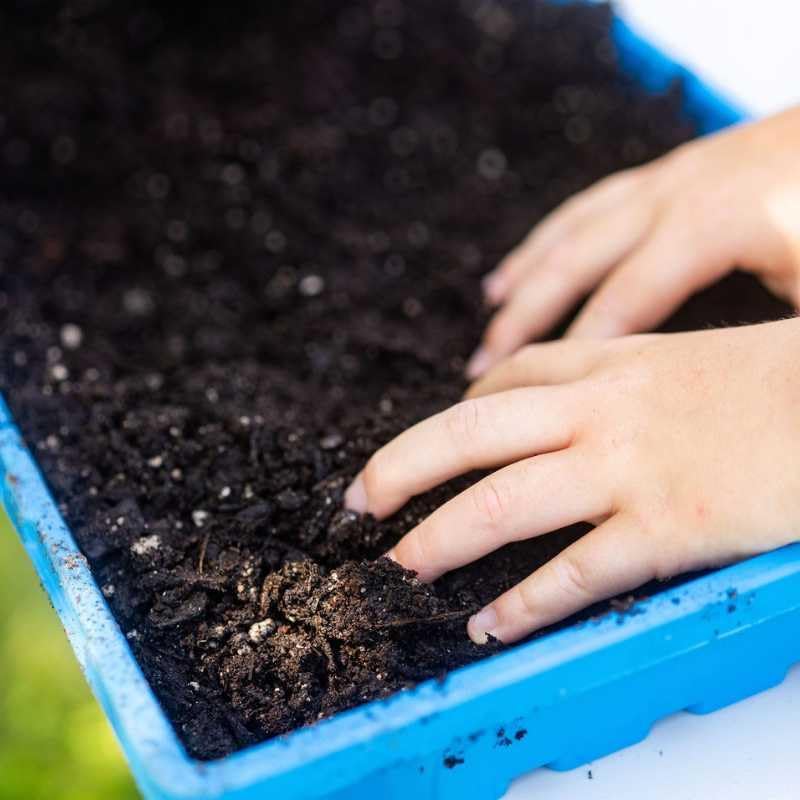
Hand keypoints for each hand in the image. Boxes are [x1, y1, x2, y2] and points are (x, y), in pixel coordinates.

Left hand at [346, 319, 799, 642]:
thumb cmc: (779, 381)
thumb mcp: (685, 358)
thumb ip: (622, 378)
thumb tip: (574, 403)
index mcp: (610, 364)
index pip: (505, 380)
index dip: (453, 411)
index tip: (422, 443)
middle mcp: (601, 412)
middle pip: (469, 434)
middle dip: (403, 467)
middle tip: (360, 501)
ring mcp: (628, 469)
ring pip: (503, 503)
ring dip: (440, 538)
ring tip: (399, 565)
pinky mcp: (667, 529)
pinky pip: (574, 572)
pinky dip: (524, 603)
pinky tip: (490, 625)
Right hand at [467, 105, 799, 378]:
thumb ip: (760, 336)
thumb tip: (721, 385)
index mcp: (711, 223)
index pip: (623, 301)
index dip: (574, 353)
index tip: (532, 400)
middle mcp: (675, 194)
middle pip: (575, 262)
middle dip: (524, 317)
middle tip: (481, 367)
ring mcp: (669, 177)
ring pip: (574, 228)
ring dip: (526, 272)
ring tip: (491, 309)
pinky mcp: (672, 171)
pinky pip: (592, 204)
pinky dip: (551, 235)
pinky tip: (531, 257)